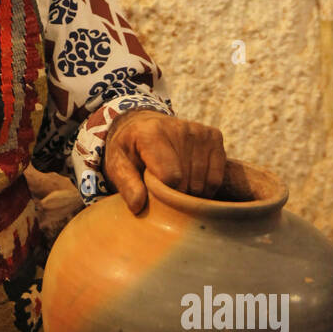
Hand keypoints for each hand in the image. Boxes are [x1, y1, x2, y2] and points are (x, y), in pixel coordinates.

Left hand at [103, 111, 225, 214]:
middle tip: (162, 190)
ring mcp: (199, 131)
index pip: (170, 177)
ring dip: (190, 193)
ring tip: (174, 185)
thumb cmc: (129, 150)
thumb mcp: (117, 165)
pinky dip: (205, 187)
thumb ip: (126, 185)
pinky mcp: (214, 136)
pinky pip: (216, 177)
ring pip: (203, 182)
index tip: (153, 193)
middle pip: (187, 181)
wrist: (143, 124)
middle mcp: (179, 128)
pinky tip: (190, 181)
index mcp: (151, 132)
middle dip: (175, 195)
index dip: (163, 194)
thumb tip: (138, 206)